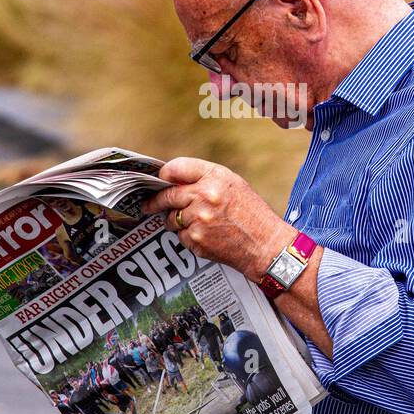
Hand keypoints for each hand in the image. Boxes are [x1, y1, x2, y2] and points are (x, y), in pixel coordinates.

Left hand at [141, 158, 293, 280]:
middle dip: (156, 201)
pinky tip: (206, 236)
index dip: (165, 174)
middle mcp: (205, 196)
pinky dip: (188, 236)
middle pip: (167, 195)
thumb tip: (173, 179)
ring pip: (171, 218)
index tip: (160, 180)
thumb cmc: (251, 213)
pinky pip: (180, 236)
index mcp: (215, 177)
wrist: (265, 245)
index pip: (176, 168)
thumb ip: (205, 178)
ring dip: (176, 221)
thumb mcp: (234, 184)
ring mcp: (199, 219)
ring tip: (195, 223)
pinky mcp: (196, 240)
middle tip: (149, 205)